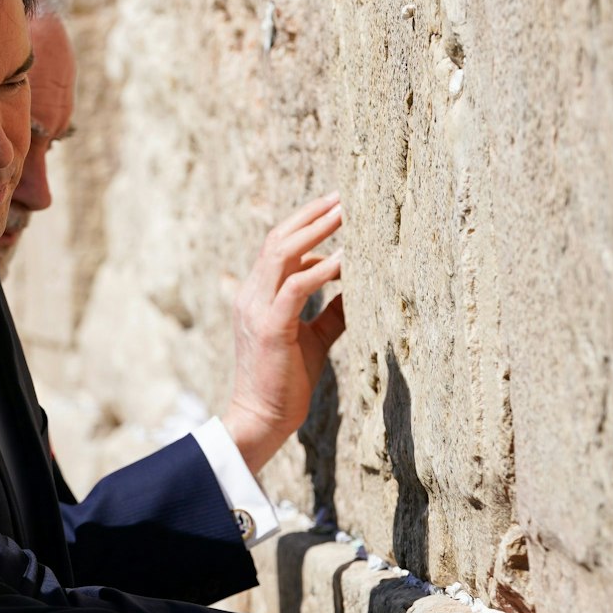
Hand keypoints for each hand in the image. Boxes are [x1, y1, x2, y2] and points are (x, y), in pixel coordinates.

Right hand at [226, 193, 346, 469]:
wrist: (262, 417)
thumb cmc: (288, 381)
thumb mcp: (315, 337)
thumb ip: (332, 309)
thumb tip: (360, 285)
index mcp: (257, 295)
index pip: (278, 246)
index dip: (306, 222)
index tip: (336, 204)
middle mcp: (251, 295)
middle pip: (278, 239)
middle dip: (312, 214)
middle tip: (346, 195)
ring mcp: (257, 309)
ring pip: (282, 253)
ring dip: (317, 230)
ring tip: (348, 213)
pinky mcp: (271, 327)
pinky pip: (296, 286)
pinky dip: (323, 268)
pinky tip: (348, 259)